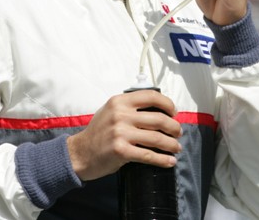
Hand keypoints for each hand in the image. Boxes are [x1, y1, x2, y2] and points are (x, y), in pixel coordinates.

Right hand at [66, 90, 181, 180]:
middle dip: (174, 127)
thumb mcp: (109, 110)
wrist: (80, 153)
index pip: (151, 96)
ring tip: (176, 147)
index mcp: (119, 101)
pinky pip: (148, 155)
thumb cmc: (97, 132)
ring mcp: (121, 133)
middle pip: (159, 119)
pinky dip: (162, 159)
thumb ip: (129, 107)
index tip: (174, 113)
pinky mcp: (121, 151)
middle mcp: (121, 115)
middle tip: (178, 132)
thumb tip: (157, 109)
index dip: (168, 104)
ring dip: (172, 144)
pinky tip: (169, 161)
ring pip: (157, 138)